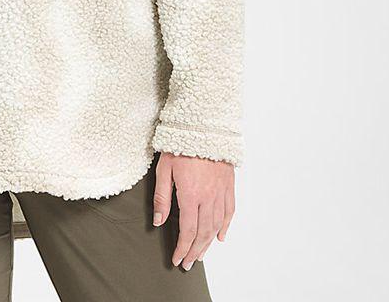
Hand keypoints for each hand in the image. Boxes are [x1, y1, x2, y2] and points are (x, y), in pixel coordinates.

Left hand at [152, 152, 234, 269]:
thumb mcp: (164, 169)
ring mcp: (220, 192)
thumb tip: (159, 221)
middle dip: (194, 251)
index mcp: (191, 194)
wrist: (204, 126)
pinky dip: (225, 226)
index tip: (177, 259)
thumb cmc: (180, 145)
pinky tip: (220, 236)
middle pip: (203, 233)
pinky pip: (229, 211)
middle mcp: (208, 197)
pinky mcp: (228, 185)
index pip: (187, 230)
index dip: (182, 248)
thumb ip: (162, 197)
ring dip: (208, 243)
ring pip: (216, 225)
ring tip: (200, 254)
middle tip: (188, 263)